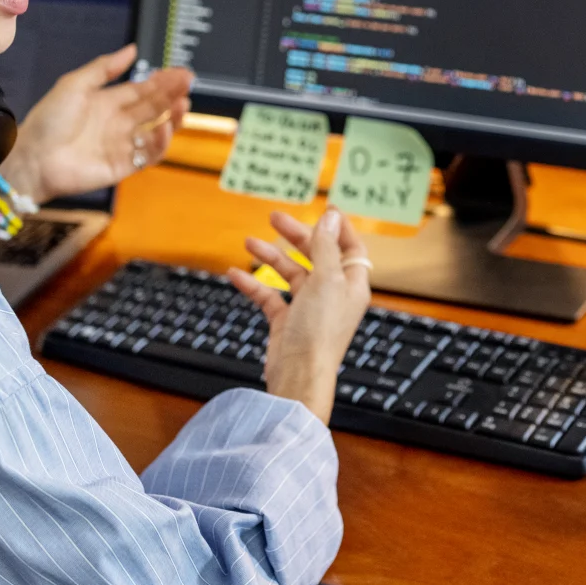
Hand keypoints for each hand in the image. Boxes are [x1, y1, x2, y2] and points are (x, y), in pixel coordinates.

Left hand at [0, 46, 191, 202]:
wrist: (33, 157)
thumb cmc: (48, 120)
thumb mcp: (75, 84)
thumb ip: (105, 68)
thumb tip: (131, 49)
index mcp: (106, 102)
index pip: (141, 90)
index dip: (161, 81)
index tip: (180, 72)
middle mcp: (117, 123)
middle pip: (153, 108)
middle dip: (172, 95)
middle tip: (188, 83)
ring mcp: (121, 145)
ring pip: (155, 131)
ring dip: (172, 118)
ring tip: (182, 105)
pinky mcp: (122, 166)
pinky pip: (147, 155)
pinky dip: (160, 143)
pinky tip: (164, 128)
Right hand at [226, 209, 372, 422]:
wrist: (298, 376)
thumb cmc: (319, 332)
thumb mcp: (326, 280)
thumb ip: (325, 247)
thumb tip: (331, 217)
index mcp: (350, 284)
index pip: (349, 247)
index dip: (338, 228)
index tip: (324, 209)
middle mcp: (332, 294)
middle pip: (316, 255)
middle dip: (295, 236)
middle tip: (274, 218)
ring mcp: (308, 309)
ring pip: (290, 274)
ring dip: (271, 257)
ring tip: (249, 243)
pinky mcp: (286, 323)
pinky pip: (269, 296)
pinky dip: (253, 285)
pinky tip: (235, 275)